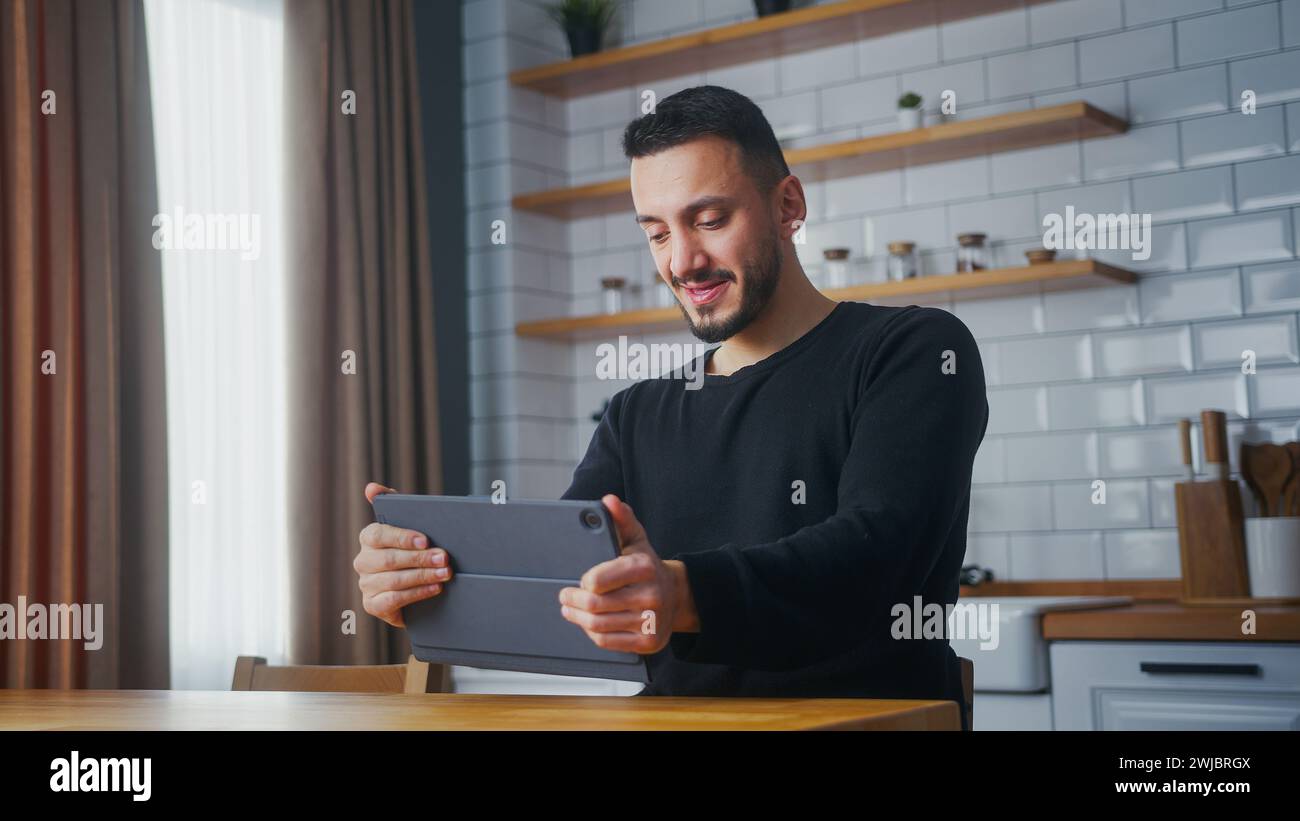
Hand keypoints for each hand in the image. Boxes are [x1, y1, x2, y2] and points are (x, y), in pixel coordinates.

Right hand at [353, 482, 453, 627]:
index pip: (379, 534)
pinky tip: (435, 589)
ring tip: (445, 573)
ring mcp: (366, 584)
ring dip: (423, 576)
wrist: (416, 590)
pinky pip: (393, 599)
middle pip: (390, 559)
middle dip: (420, 558)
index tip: (426, 540)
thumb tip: (371, 488)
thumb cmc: (413, 551)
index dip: (402, 537)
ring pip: (394, 580)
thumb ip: (392, 504)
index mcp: (369, 538)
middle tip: (444, 558)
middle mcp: (363, 561)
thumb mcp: (409, 527)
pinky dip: (416, 594)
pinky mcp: (373, 605)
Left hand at [558, 494, 697, 653]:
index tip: (579, 580)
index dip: (583, 581)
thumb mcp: (637, 540)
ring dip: (577, 618)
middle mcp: (651, 595)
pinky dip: (592, 634)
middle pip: (595, 605)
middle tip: (564, 597)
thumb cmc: (647, 568)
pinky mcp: (648, 642)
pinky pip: (608, 642)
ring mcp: (651, 621)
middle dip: (573, 601)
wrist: (676, 596)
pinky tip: (587, 624)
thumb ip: (622, 520)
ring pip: (598, 625)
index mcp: (644, 568)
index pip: (598, 580)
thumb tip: (609, 501)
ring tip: (570, 609)